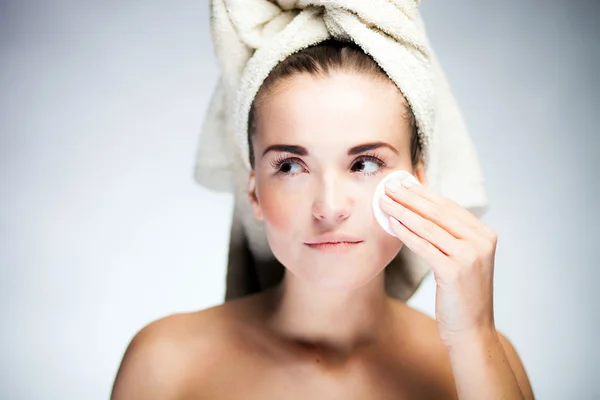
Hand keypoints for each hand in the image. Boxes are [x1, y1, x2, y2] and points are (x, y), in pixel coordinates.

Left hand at [379, 179, 498, 346]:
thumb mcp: (462, 259)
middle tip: (388, 186)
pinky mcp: (454, 271)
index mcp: (485, 235)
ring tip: (384, 201)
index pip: (449, 206)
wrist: (471, 330)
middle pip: (438, 212)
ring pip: (429, 226)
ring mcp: (470, 256)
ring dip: (403, 211)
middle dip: (410, 197)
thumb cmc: (461, 295)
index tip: (403, 182)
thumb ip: (449, 235)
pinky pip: (424, 246)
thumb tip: (420, 207)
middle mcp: (481, 241)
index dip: (424, 193)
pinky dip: (406, 233)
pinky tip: (391, 224)